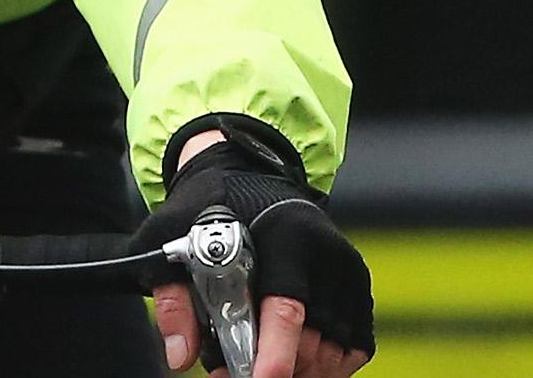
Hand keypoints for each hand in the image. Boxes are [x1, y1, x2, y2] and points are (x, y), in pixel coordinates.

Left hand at [135, 123, 372, 376]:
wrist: (247, 174)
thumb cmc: (209, 204)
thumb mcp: (174, 234)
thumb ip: (174, 297)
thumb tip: (181, 355)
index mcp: (285, 236)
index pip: (286, 308)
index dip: (275, 355)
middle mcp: (326, 255)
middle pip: (310, 341)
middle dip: (273, 369)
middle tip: (233, 374)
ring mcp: (348, 273)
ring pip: (332, 353)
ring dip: (299, 371)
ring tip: (257, 366)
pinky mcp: (358, 289)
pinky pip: (351, 349)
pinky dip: (324, 365)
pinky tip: (292, 360)